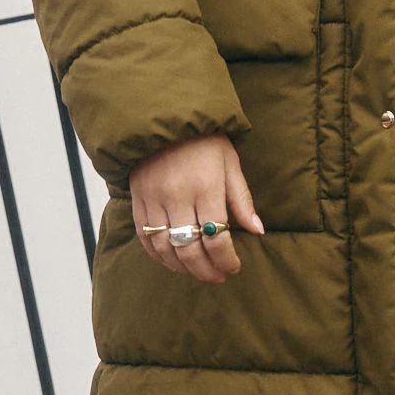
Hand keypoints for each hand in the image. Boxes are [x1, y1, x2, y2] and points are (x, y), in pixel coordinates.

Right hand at [128, 133, 262, 282]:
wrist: (164, 118)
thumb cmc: (204, 140)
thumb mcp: (230, 163)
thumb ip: (241, 199)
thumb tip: (258, 231)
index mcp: (205, 187)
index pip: (217, 238)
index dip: (227, 260)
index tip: (234, 267)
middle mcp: (177, 196)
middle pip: (190, 250)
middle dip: (207, 270)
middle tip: (218, 276)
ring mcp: (153, 200)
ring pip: (166, 249)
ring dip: (183, 268)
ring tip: (199, 272)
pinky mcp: (137, 200)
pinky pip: (145, 238)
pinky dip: (159, 256)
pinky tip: (173, 262)